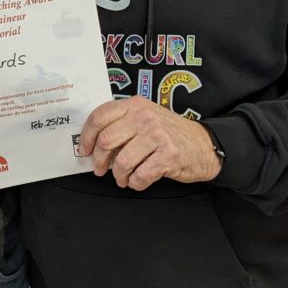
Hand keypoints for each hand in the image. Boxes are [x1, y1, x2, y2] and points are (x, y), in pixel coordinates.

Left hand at [77, 96, 220, 189]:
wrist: (203, 144)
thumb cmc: (169, 133)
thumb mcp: (145, 117)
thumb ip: (121, 124)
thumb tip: (92, 144)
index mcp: (135, 105)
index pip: (100, 117)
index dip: (86, 136)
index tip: (84, 150)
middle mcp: (145, 117)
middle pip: (106, 140)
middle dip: (99, 160)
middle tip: (100, 169)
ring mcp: (158, 136)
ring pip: (122, 162)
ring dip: (119, 175)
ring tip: (123, 178)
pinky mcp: (168, 156)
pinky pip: (140, 176)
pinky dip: (135, 183)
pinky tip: (138, 180)